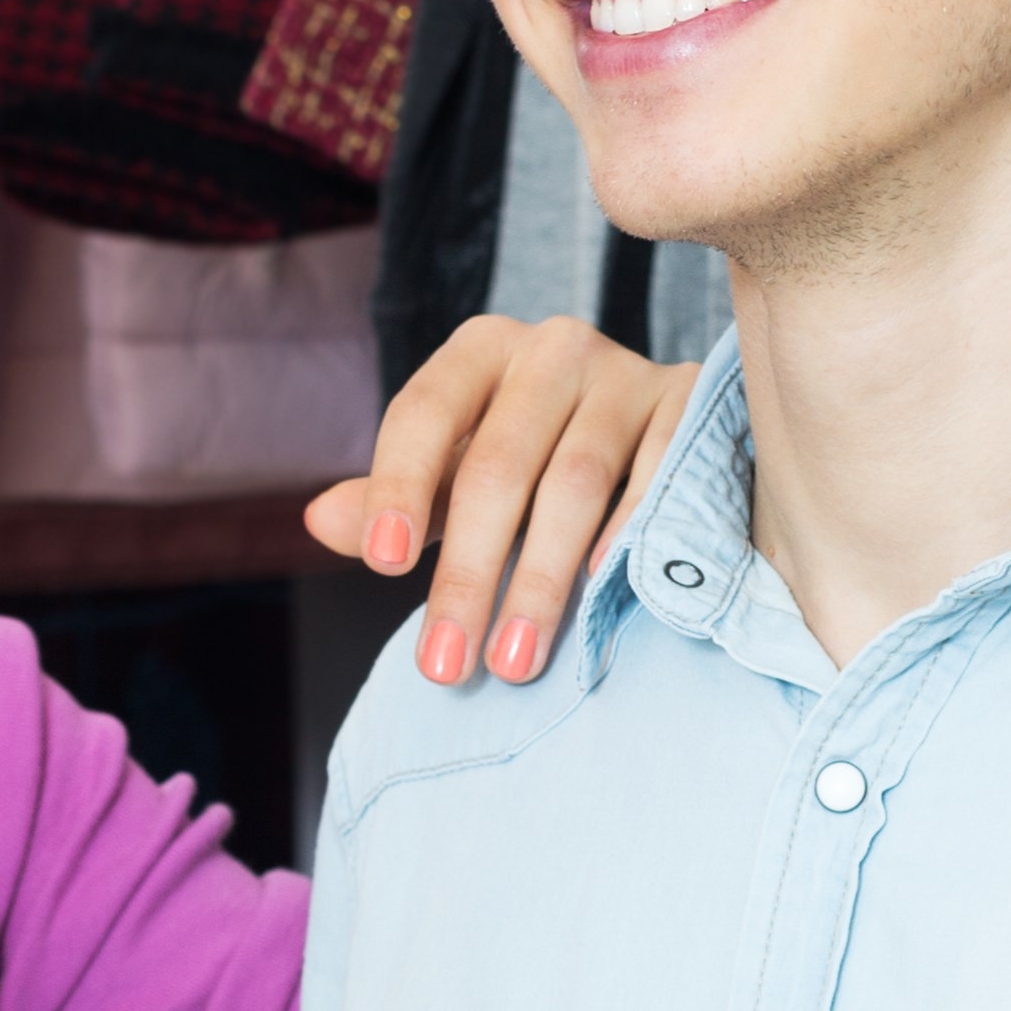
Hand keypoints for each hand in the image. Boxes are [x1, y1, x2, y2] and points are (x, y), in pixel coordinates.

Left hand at [304, 313, 692, 689]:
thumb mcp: (454, 474)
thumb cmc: (532, 457)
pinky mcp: (690, 404)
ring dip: (539, 581)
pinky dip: (626, 538)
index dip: (398, 486)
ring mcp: (627, 373)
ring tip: (513, 661)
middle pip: (498, 465)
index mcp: (479, 352)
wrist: (651, 427)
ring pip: (575, 482)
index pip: (423, 414)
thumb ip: (393, 502)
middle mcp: (552, 348)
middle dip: (467, 574)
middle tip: (446, 663)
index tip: (383, 566)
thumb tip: (320, 523)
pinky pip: (656, 476)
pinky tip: (597, 595)